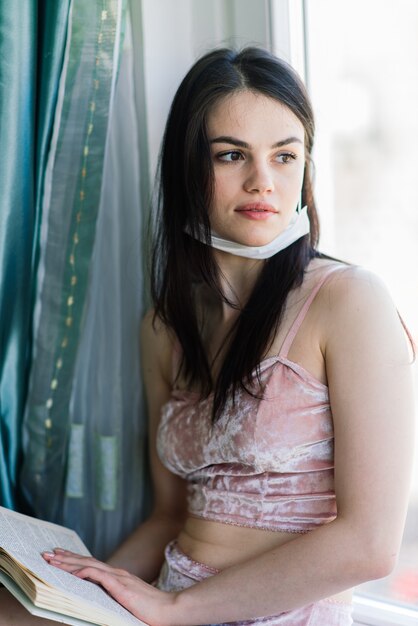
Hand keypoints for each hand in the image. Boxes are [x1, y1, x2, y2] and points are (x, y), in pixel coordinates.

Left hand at [42, 549, 175, 625]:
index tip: (60, 556)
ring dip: (69, 562)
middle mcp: (117, 573)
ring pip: (88, 566)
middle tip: (48, 554)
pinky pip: (98, 576)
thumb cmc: (151, 610)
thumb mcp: (127, 602)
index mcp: (118, 577)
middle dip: (66, 558)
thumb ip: (113, 597)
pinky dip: (84, 572)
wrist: (169, 610)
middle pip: (86, 561)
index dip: (74, 560)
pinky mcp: (120, 586)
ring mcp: (119, 578)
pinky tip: (74, 573)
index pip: (91, 564)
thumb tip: (95, 599)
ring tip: (53, 560)